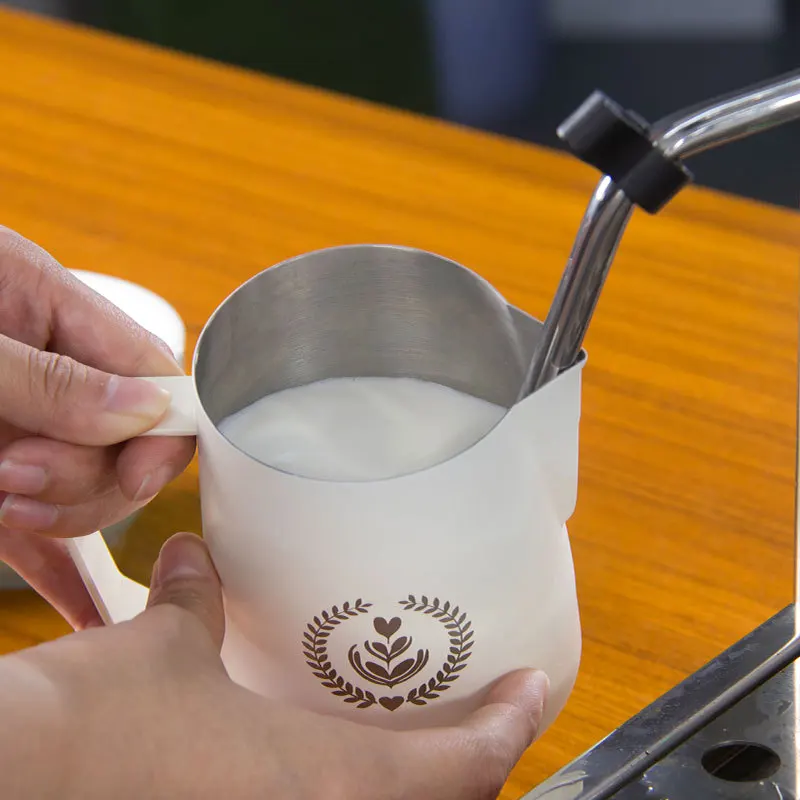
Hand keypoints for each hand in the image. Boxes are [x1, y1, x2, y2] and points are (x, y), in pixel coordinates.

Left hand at [0, 226, 194, 626]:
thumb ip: (48, 377)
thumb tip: (144, 410)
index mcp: (49, 305)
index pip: (152, 373)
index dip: (159, 426)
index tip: (132, 471)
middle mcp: (45, 370)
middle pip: (124, 441)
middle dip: (86, 474)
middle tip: (14, 475)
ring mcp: (20, 428)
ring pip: (86, 490)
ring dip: (57, 510)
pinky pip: (42, 529)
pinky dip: (63, 568)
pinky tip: (86, 605)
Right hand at [0, 534, 547, 799]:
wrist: (17, 780)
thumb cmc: (98, 730)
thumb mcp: (164, 647)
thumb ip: (195, 599)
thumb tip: (194, 556)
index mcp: (325, 780)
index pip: (464, 766)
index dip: (513, 723)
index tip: (535, 685)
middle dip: (474, 756)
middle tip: (485, 704)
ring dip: (415, 775)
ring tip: (421, 727)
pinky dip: (345, 782)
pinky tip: (319, 757)